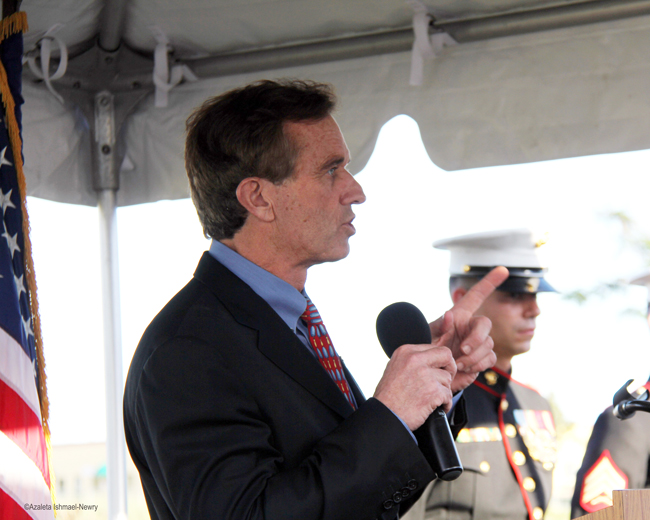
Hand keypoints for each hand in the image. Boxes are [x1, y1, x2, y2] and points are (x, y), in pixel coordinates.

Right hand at [374, 343, 455, 430]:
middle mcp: (416, 359)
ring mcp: (426, 375)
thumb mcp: (395, 368)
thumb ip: (412, 361)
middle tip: (444, 380)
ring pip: (447, 378)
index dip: (439, 361)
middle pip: (446, 355)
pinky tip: (437, 407)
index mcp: (406, 351)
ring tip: (432, 398)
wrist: (385, 415)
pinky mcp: (433, 391)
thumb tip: (431, 361)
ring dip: (443, 390)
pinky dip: (445, 404)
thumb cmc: (388, 396)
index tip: (437, 371)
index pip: (434, 348)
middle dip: (450, 368)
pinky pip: (449, 395)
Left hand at [429, 266, 508, 392]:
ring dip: (474, 355)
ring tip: (458, 362)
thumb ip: (438, 326)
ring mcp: (478, 343)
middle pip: (485, 324)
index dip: (489, 282)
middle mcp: (471, 327)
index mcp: (459, 315)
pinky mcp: (481, 359)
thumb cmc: (426, 350)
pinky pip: (489, 359)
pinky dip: (478, 364)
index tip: (502, 270)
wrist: (430, 374)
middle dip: (477, 337)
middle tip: (463, 349)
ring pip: (488, 344)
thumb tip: (449, 315)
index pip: (476, 295)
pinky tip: (464, 367)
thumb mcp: (427, 336)